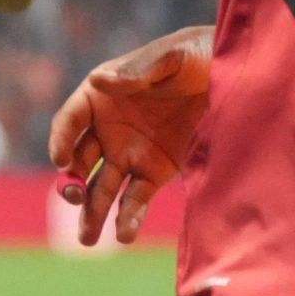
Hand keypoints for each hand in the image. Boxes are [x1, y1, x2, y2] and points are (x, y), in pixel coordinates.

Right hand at [50, 25, 211, 246]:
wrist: (233, 76)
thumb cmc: (195, 56)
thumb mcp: (170, 57)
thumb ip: (137, 72)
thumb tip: (101, 80)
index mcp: (101, 95)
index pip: (70, 120)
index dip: (61, 139)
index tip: (61, 160)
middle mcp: (108, 128)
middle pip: (80, 160)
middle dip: (72, 181)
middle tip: (74, 195)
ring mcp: (129, 153)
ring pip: (103, 187)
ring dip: (92, 212)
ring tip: (88, 239)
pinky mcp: (154, 173)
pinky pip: (135, 199)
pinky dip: (128, 218)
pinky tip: (124, 235)